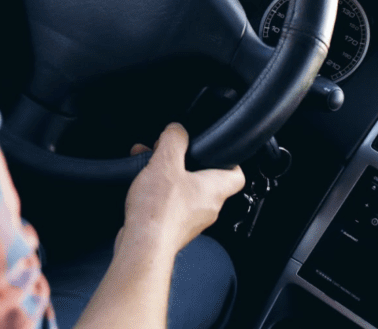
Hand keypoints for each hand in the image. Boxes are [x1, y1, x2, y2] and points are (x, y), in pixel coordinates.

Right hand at [120, 123, 244, 254]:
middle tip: (169, 153)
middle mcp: (207, 207)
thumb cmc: (159, 212)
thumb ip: (174, 140)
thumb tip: (177, 130)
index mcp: (215, 189)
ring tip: (148, 166)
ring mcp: (191, 221)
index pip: (237, 174)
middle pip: (205, 180)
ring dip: (167, 176)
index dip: (229, 160)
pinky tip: (141, 186)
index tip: (216, 150)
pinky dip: (158, 193)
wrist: (143, 247)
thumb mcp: (166, 162)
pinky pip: (170, 205)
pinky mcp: (173, 229)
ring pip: (184, 191)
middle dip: (185, 163)